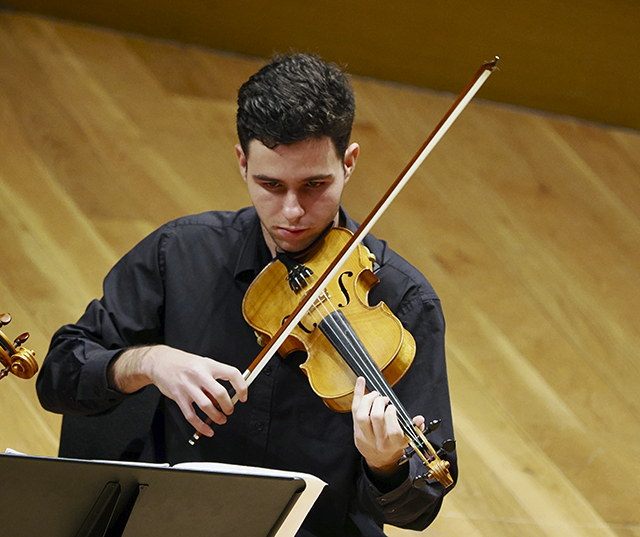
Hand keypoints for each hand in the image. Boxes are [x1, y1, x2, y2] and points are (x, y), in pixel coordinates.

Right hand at [108, 345, 247, 436]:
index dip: (241, 386)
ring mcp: (188, 386)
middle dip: (228, 406)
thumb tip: (224, 398)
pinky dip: (200, 426)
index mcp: (209, 365)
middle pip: (220, 393)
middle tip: (230, 410)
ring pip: (206, 406)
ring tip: (220, 419)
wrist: (161, 362)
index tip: (243, 396)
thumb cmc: (184, 363)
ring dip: (216, 417)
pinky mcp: (178, 397)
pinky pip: (191, 415)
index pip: (232, 373)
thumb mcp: (202, 364)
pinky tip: (206, 429)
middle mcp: (199, 375)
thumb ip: (213, 379)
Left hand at [351, 377, 423, 474]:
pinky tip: (361, 381)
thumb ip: (415, 428)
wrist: (380, 460)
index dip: (392, 414)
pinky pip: (354, 410)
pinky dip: (357, 394)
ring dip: (368, 399)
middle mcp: (378, 441)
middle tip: (383, 399)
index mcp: (393, 443)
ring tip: (374, 395)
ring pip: (361, 415)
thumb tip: (420, 419)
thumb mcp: (408, 439)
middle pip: (375, 418)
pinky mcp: (356, 431)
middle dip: (380, 403)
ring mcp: (365, 436)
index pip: (392, 428)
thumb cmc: (393, 445)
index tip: (392, 407)